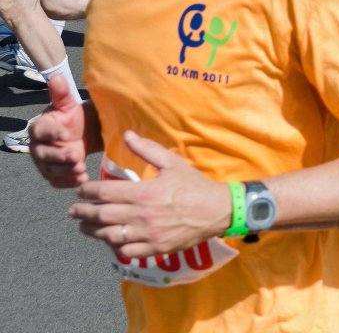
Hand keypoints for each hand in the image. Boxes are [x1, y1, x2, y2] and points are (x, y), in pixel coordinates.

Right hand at [30, 75, 89, 188]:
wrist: (82, 134)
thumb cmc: (73, 118)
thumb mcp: (70, 105)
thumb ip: (62, 94)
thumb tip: (56, 76)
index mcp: (40, 127)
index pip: (42, 131)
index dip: (53, 133)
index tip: (67, 133)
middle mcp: (38, 146)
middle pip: (44, 154)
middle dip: (60, 156)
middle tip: (77, 155)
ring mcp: (44, 162)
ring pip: (51, 169)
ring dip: (65, 171)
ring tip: (81, 169)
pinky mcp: (53, 174)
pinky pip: (57, 181)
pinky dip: (68, 182)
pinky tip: (82, 180)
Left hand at [71, 130, 230, 259]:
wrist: (218, 210)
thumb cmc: (195, 185)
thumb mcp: (172, 163)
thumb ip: (147, 149)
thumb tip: (127, 134)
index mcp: (144, 192)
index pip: (104, 192)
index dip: (87, 191)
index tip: (80, 191)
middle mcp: (142, 214)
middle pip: (101, 215)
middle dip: (82, 213)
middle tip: (73, 211)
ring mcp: (148, 234)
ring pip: (109, 236)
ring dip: (92, 231)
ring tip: (85, 227)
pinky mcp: (155, 248)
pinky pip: (126, 251)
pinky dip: (114, 247)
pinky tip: (110, 241)